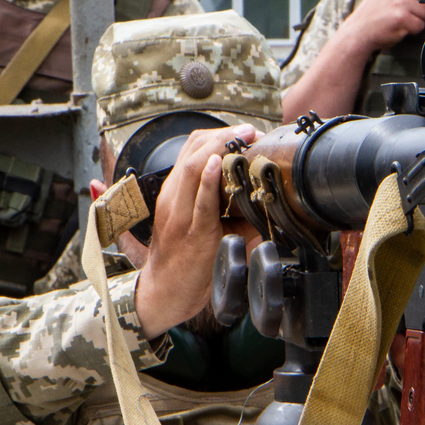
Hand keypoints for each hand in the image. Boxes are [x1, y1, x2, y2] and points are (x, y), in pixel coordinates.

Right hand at [131, 124, 256, 335]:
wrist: (163, 294)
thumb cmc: (183, 261)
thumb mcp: (201, 228)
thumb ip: (227, 213)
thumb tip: (262, 205)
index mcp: (174, 193)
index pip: (190, 149)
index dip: (217, 134)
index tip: (243, 132)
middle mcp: (173, 198)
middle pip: (191, 149)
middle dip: (223, 134)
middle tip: (250, 130)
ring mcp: (180, 215)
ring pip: (192, 167)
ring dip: (220, 147)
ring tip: (242, 137)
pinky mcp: (193, 234)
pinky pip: (200, 203)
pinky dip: (208, 181)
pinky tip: (218, 164)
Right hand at [339, 0, 424, 54]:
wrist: (358, 31)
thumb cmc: (375, 13)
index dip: (415, 0)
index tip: (399, 5)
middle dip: (417, 12)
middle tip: (399, 15)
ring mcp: (399, 0)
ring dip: (416, 21)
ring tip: (398, 21)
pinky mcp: (401, 16)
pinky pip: (419, 26)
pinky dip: (410, 31)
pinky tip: (396, 28)